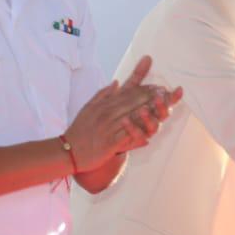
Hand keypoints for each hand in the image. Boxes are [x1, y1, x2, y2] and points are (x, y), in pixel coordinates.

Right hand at [64, 56, 181, 171]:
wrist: (68, 151)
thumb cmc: (79, 130)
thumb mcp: (88, 107)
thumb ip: (103, 94)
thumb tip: (116, 82)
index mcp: (104, 105)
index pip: (127, 93)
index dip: (145, 90)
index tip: (159, 87)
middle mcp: (107, 114)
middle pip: (133, 102)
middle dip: (151, 97)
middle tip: (166, 92)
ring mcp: (109, 128)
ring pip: (133, 117)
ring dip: (149, 112)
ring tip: (164, 107)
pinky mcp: (110, 143)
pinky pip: (127, 137)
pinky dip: (139, 134)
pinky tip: (152, 131)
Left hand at [114, 55, 183, 149]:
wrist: (104, 135)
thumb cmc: (119, 112)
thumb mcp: (126, 91)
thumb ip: (138, 76)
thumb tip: (147, 57)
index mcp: (152, 108)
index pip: (166, 101)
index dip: (172, 96)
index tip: (178, 89)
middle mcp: (151, 120)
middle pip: (163, 114)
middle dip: (162, 106)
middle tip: (160, 97)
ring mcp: (144, 132)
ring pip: (153, 127)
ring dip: (149, 118)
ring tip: (143, 110)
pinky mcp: (133, 141)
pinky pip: (137, 137)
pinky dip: (133, 128)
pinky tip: (126, 120)